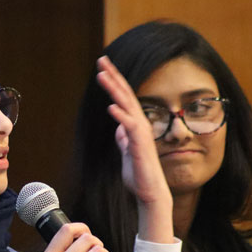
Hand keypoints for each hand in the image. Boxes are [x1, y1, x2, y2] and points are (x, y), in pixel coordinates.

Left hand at [96, 56, 173, 242]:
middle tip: (102, 59)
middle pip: (124, 94)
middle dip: (113, 76)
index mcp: (134, 124)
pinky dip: (121, 116)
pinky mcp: (139, 145)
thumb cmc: (139, 173)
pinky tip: (111, 107)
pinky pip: (130, 127)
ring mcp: (140, 133)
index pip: (123, 97)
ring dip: (114, 90)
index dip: (113, 81)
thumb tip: (120, 129)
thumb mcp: (126, 151)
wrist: (149, 192)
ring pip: (126, 105)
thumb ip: (124, 138)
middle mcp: (139, 124)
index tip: (103, 67)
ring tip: (102, 75)